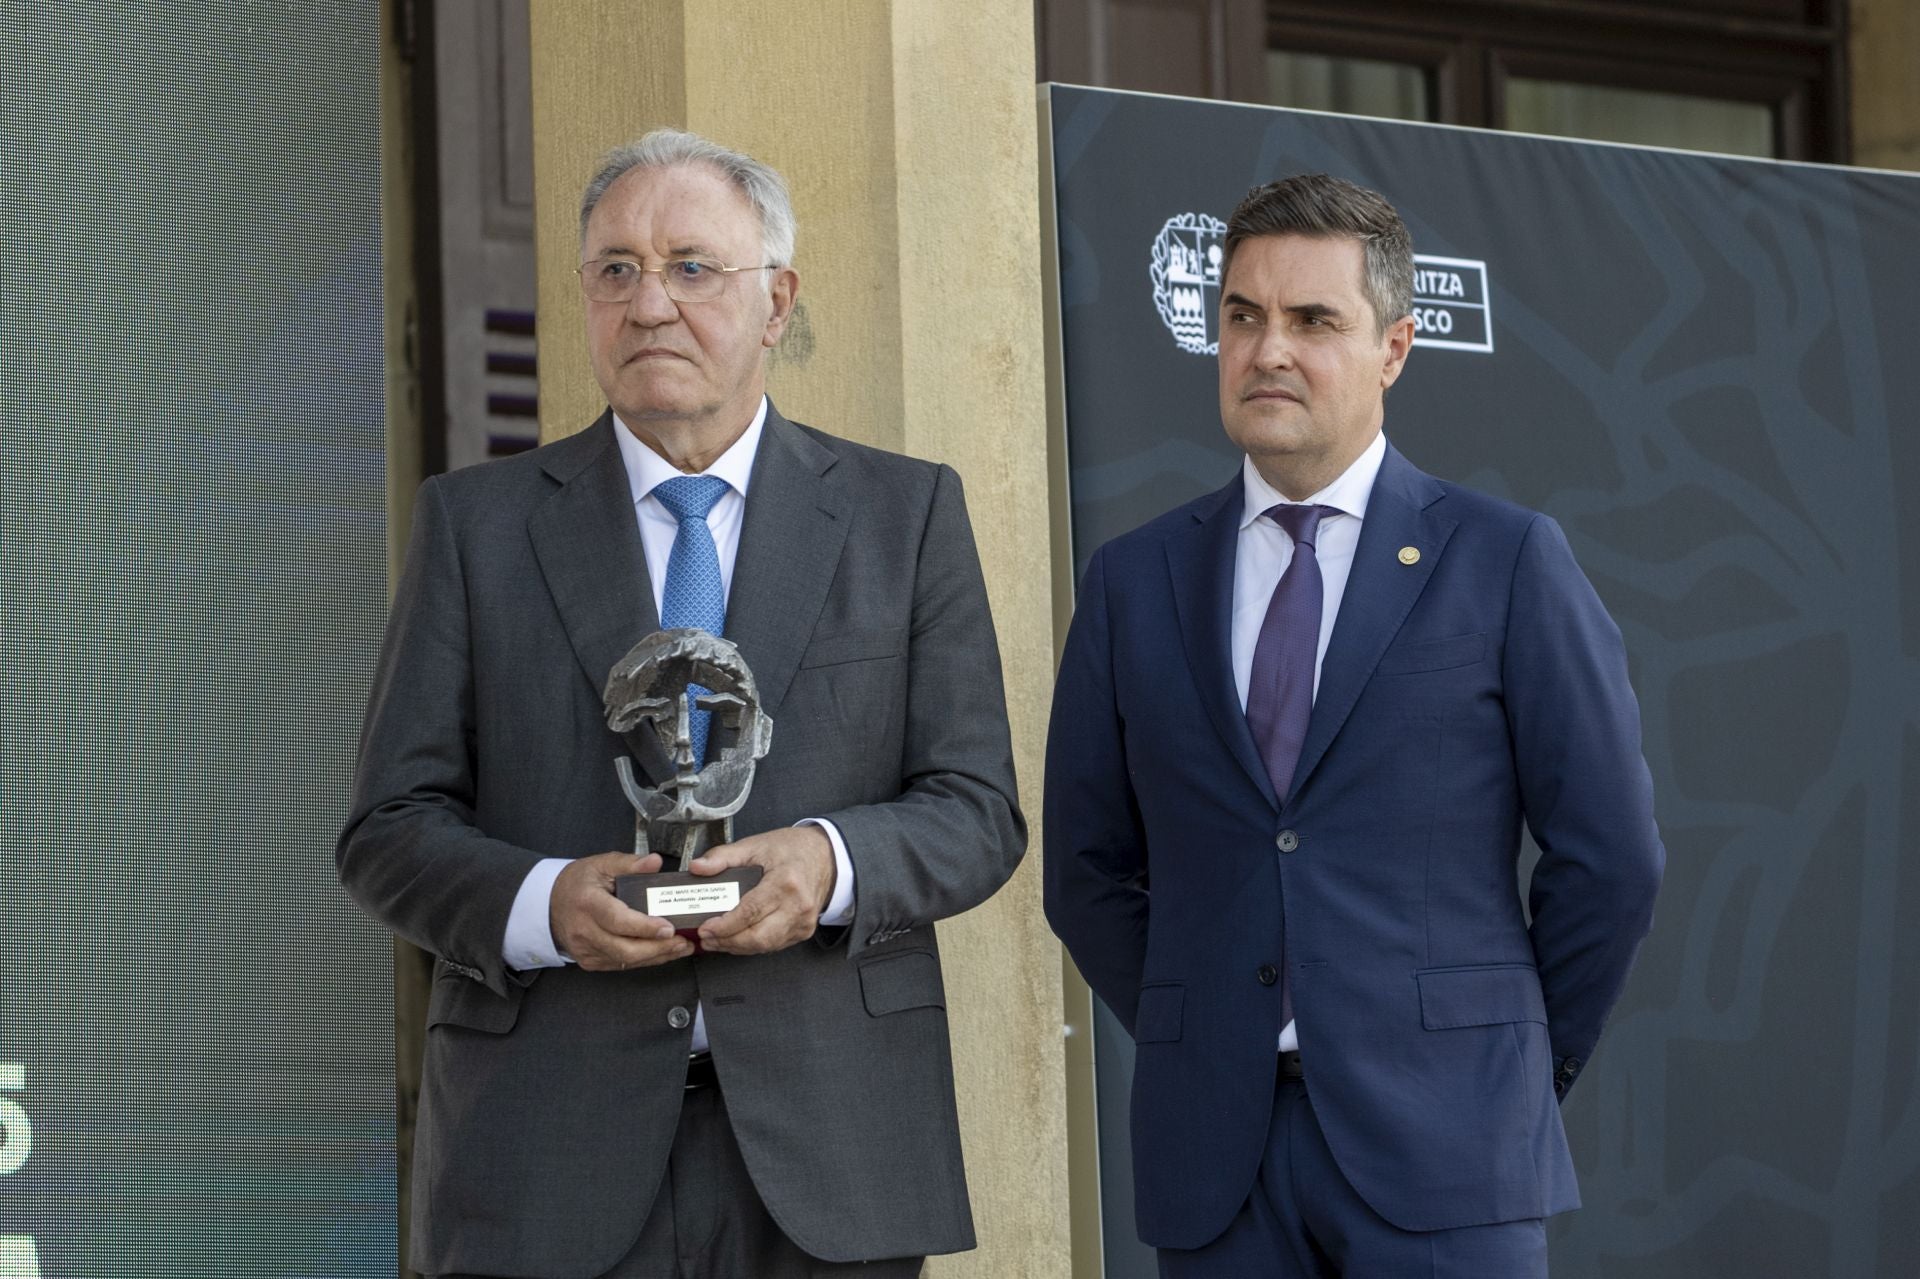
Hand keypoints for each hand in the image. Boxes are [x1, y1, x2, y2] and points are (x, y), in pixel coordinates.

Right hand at [550, 852, 694, 970]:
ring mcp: (586, 949)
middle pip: (624, 949)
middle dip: (657, 948)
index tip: (668, 928)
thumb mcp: (602, 864)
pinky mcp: (590, 961)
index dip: (644, 928)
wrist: (550, 904)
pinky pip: (621, 965)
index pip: (617, 920)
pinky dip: (645, 960)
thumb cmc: (578, 883)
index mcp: (587, 903)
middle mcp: (584, 930)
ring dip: (656, 956)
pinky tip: (663, 953)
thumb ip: (630, 863)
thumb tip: (655, 862)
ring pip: (625, 961)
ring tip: (680, 947)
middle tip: (682, 941)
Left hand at [693, 826, 835, 954]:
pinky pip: (773, 945)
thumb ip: (723, 856)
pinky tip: (737, 939)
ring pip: (765, 945)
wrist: (826, 856)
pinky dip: (752, 945)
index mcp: (786, 882)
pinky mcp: (803, 931)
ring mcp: (803, 921)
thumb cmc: (793, 849)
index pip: (751, 912)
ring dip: (737, 947)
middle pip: (758, 937)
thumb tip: (698, 868)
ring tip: (716, 940)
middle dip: (727, 942)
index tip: (705, 928)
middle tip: (706, 938)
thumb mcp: (755, 845)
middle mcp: (798, 905)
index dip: (725, 925)